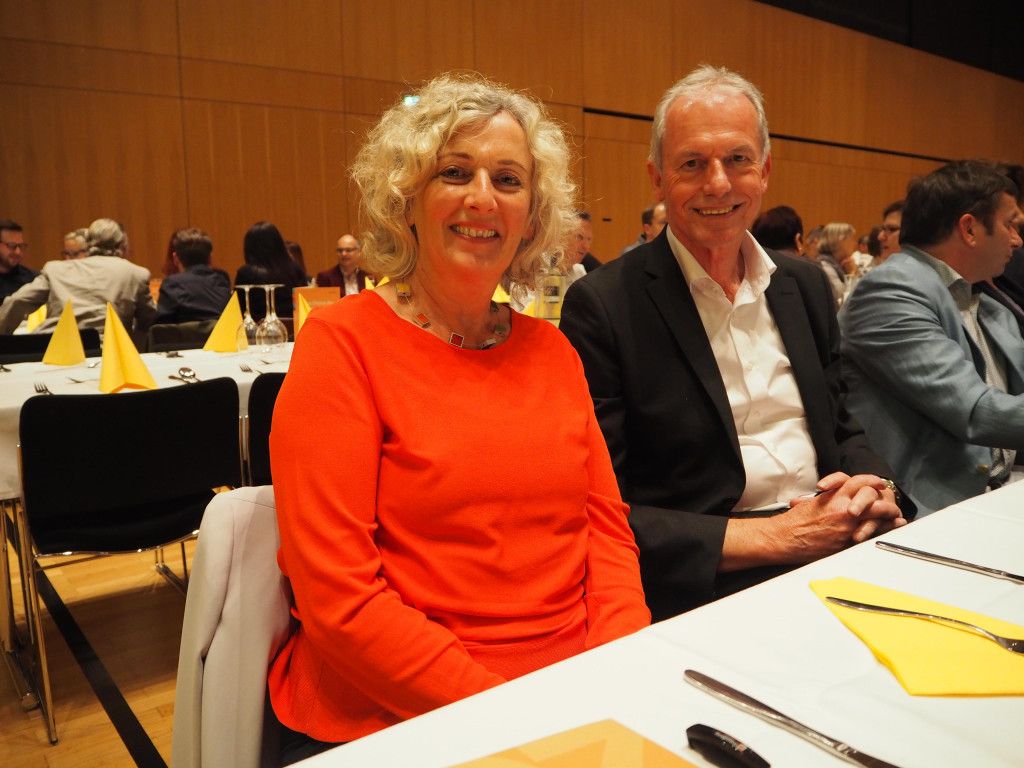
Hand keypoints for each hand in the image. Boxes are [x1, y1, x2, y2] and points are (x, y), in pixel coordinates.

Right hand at [770, 472, 903, 563]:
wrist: (785, 537)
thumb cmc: (792, 522)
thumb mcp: (809, 504)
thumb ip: (824, 501)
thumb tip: (828, 500)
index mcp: (833, 497)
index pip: (858, 482)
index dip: (871, 481)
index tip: (878, 484)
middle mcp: (842, 508)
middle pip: (873, 498)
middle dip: (886, 501)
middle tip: (892, 504)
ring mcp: (846, 525)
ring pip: (876, 516)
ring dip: (889, 517)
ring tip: (896, 519)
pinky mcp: (845, 542)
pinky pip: (869, 535)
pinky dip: (881, 532)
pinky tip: (888, 532)